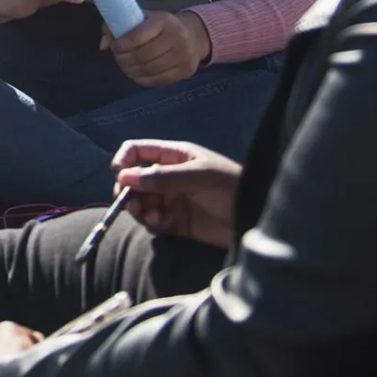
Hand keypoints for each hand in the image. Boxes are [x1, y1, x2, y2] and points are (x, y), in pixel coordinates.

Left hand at [103, 9, 210, 87]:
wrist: (193, 35)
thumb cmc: (161, 26)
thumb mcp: (143, 17)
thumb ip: (119, 25)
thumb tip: (103, 45)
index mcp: (164, 21)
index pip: (138, 35)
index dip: (121, 44)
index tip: (114, 46)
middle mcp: (177, 37)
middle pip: (143, 55)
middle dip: (124, 59)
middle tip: (117, 58)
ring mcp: (184, 56)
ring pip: (150, 69)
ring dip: (131, 70)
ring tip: (124, 66)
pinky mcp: (185, 71)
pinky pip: (159, 80)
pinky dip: (142, 79)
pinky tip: (135, 74)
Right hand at [112, 139, 240, 247]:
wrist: (256, 216)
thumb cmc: (230, 186)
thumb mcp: (197, 176)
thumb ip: (162, 177)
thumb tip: (124, 177)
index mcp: (174, 157)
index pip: (137, 152)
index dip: (124, 162)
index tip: (120, 177)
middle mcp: (168, 176)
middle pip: (134, 180)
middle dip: (128, 191)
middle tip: (131, 204)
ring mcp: (172, 199)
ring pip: (141, 203)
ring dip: (140, 210)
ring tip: (152, 217)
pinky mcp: (177, 222)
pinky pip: (154, 222)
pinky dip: (153, 223)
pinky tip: (164, 224)